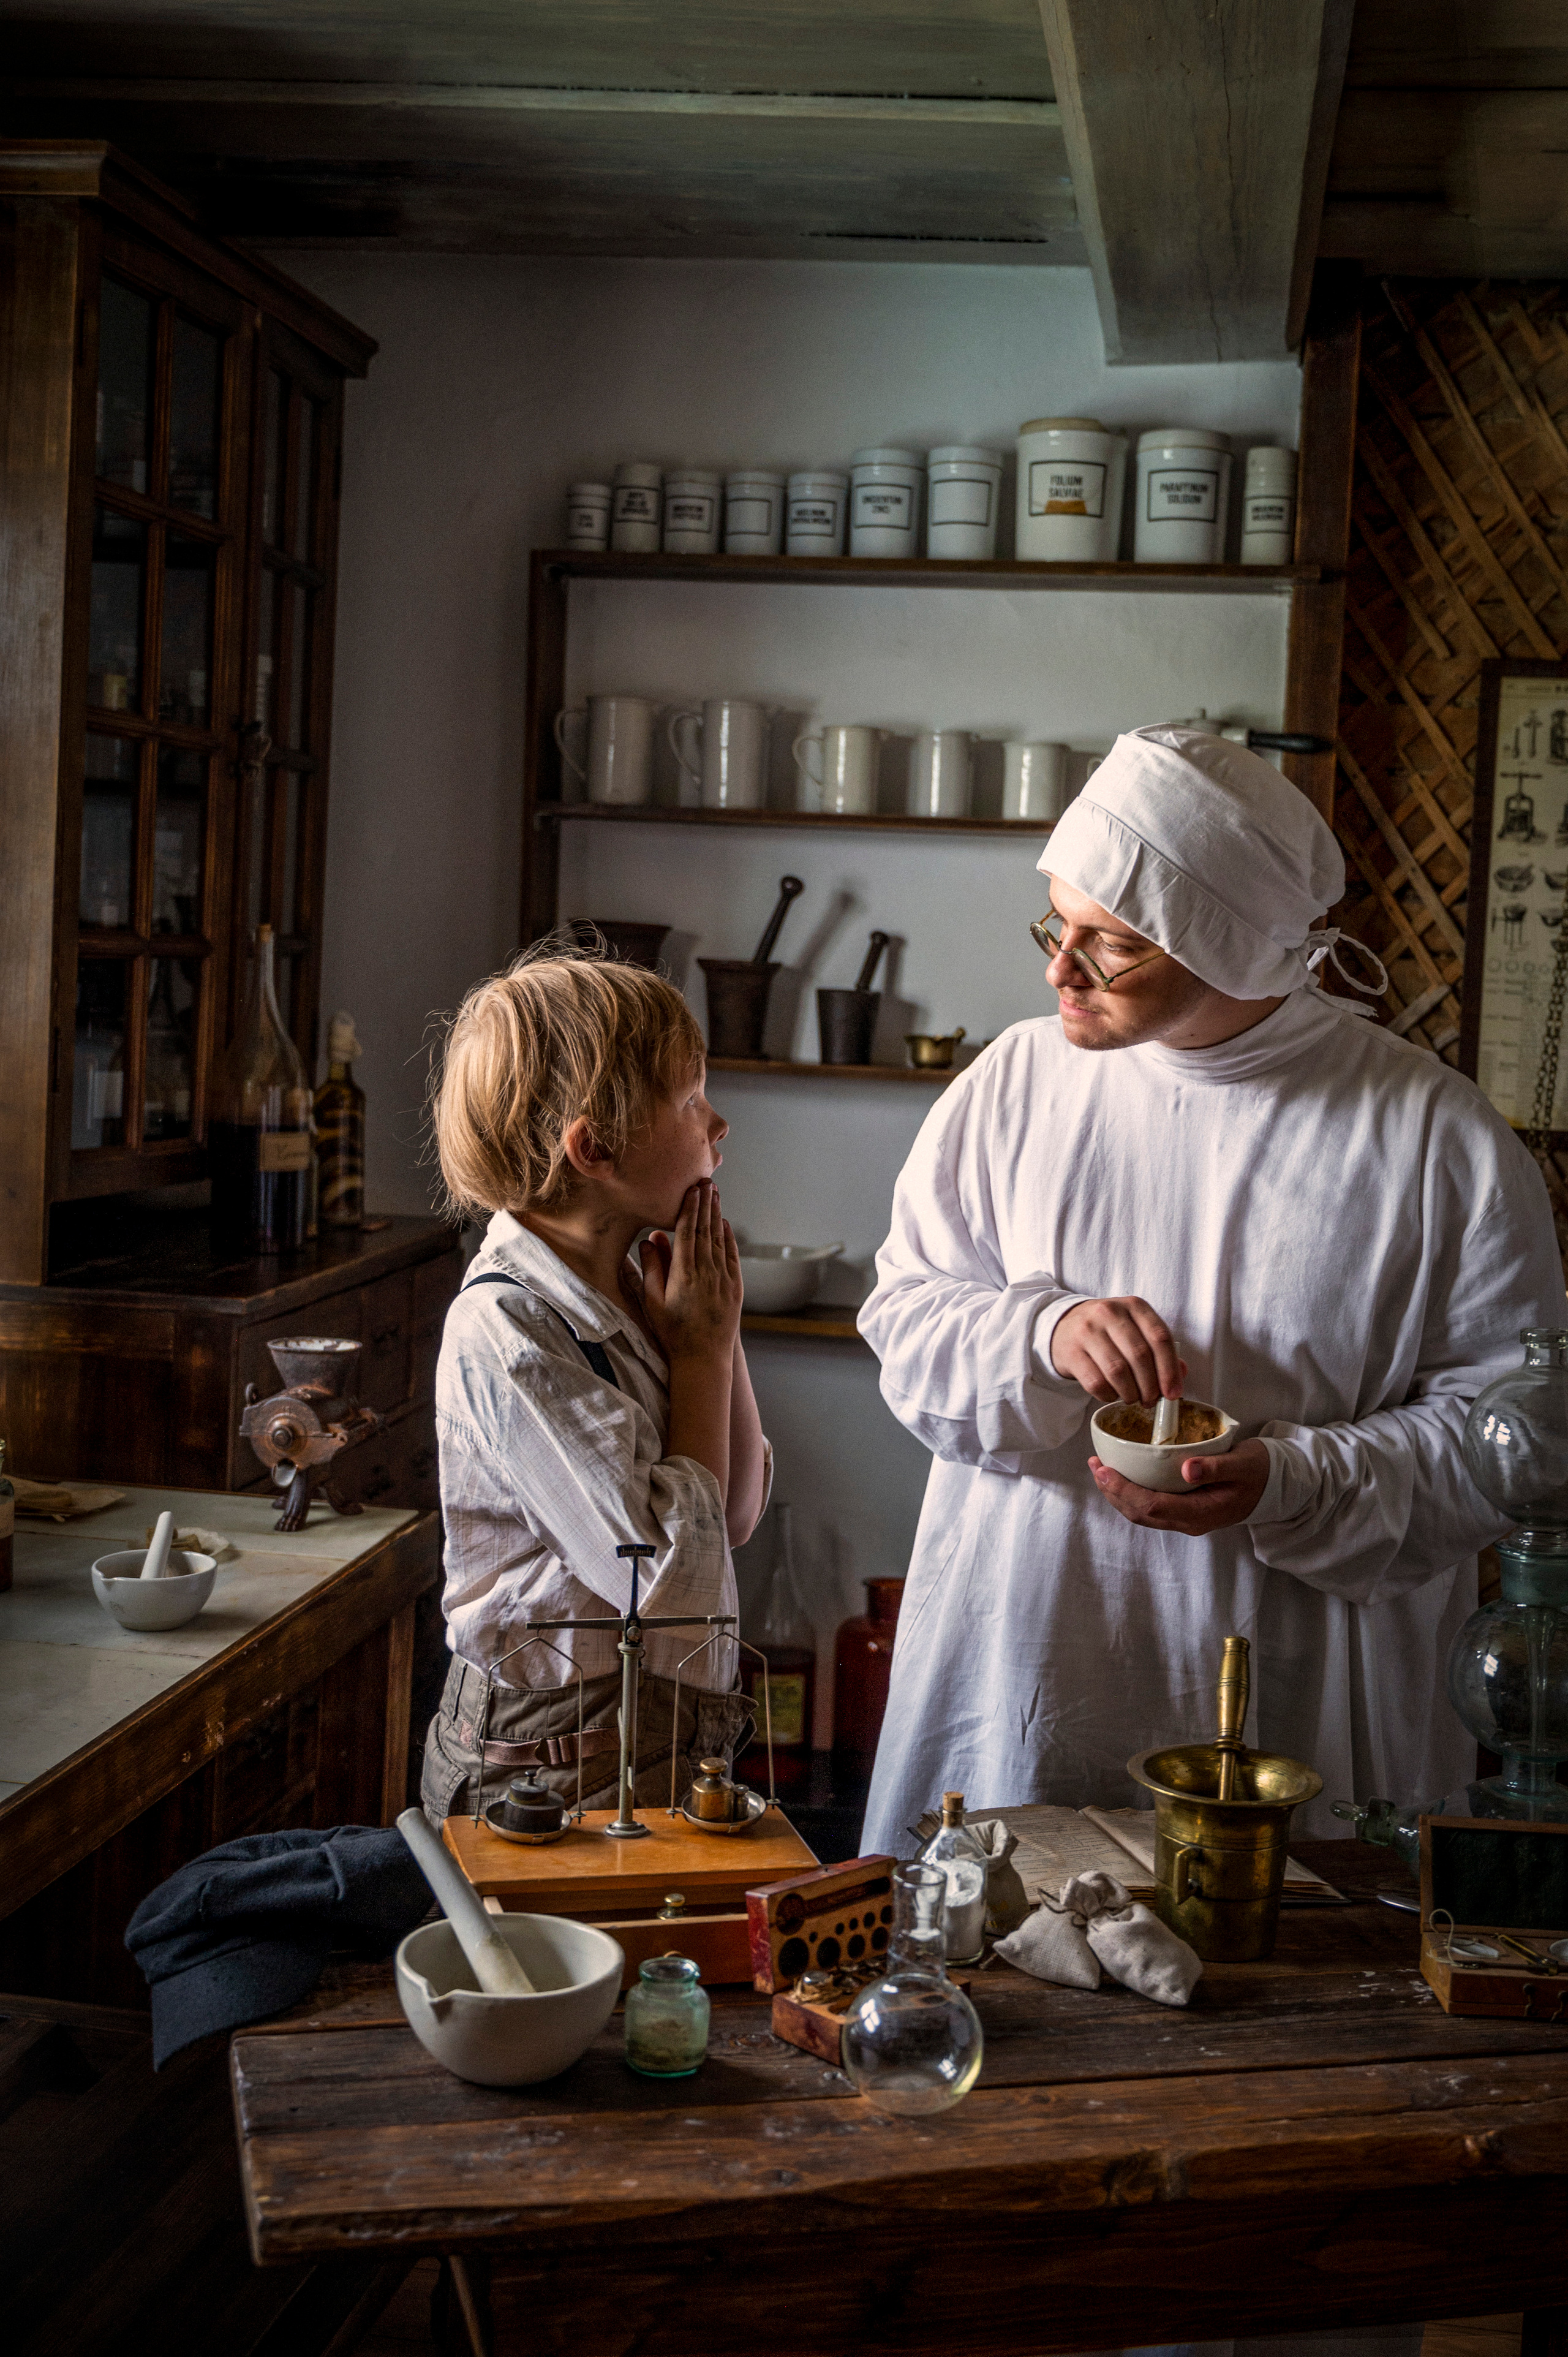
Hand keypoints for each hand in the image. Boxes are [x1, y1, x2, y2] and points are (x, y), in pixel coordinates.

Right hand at [637, 1181, 741, 1364]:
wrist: (703, 1358)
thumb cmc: (672, 1332)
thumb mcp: (653, 1302)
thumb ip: (651, 1268)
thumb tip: (650, 1238)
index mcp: (683, 1273)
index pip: (687, 1232)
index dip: (689, 1207)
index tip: (691, 1189)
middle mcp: (706, 1272)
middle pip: (705, 1229)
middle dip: (705, 1203)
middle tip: (705, 1180)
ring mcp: (724, 1279)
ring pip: (720, 1239)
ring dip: (717, 1214)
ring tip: (714, 1194)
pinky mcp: (735, 1287)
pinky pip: (732, 1255)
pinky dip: (728, 1237)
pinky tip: (724, 1223)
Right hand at [1050, 1296, 1185, 1404]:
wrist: (1064, 1327)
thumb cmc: (1108, 1331)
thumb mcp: (1135, 1329)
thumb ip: (1159, 1349)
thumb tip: (1181, 1374)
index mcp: (1134, 1305)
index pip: (1160, 1337)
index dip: (1170, 1369)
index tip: (1173, 1393)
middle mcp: (1110, 1313)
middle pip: (1140, 1356)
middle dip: (1150, 1386)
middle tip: (1152, 1400)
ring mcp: (1087, 1330)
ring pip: (1118, 1371)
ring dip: (1131, 1393)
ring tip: (1133, 1398)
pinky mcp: (1071, 1351)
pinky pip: (1096, 1382)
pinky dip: (1109, 1395)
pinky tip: (1113, 1395)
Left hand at [1088, 1438, 1270, 1535]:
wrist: (1275, 1485)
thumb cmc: (1259, 1471)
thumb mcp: (1243, 1464)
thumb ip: (1216, 1467)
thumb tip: (1187, 1470)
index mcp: (1202, 1513)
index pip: (1153, 1506)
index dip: (1125, 1490)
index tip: (1105, 1470)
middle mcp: (1190, 1522)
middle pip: (1141, 1514)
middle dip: (1113, 1492)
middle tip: (1095, 1465)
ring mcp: (1187, 1519)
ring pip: (1143, 1514)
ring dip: (1118, 1494)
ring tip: (1101, 1470)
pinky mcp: (1185, 1511)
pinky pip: (1151, 1507)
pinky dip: (1131, 1493)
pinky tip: (1123, 1477)